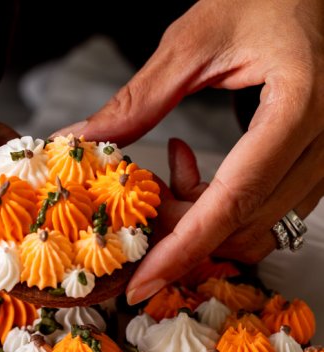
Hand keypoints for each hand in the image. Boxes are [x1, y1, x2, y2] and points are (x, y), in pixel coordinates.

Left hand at [57, 0, 323, 303]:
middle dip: (181, 234)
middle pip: (242, 227)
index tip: (142, 283)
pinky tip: (195, 171)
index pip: (234, 202)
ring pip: (257, 229)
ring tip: (168, 178)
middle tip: (138, 208)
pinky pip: (266, 212)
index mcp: (299, 107)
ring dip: (200, 223)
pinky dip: (220, 210)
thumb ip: (138, 100)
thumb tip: (81, 142)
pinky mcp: (315, 165)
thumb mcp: (194, 40)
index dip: (182, 249)